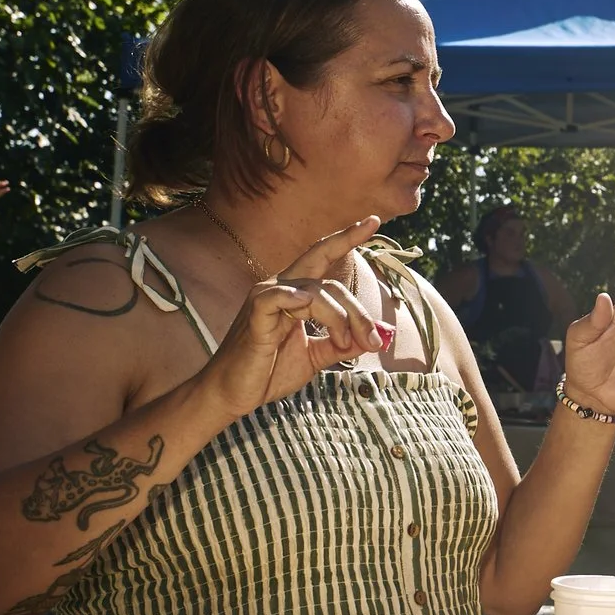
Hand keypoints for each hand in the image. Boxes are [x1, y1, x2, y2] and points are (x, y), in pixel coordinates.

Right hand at [194, 218, 383, 418]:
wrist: (234, 395)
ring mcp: (265, 299)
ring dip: (339, 318)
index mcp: (294, 293)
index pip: (322, 256)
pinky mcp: (254, 316)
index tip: (372, 220)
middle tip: (373, 340)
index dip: (346, 237)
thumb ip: (344, 343)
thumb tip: (380, 336)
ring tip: (347, 345)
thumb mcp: (316, 356)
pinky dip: (293, 299)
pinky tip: (305, 305)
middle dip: (357, 312)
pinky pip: (275, 298)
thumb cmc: (269, 372)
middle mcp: (280, 288)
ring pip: (314, 292)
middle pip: (329, 284)